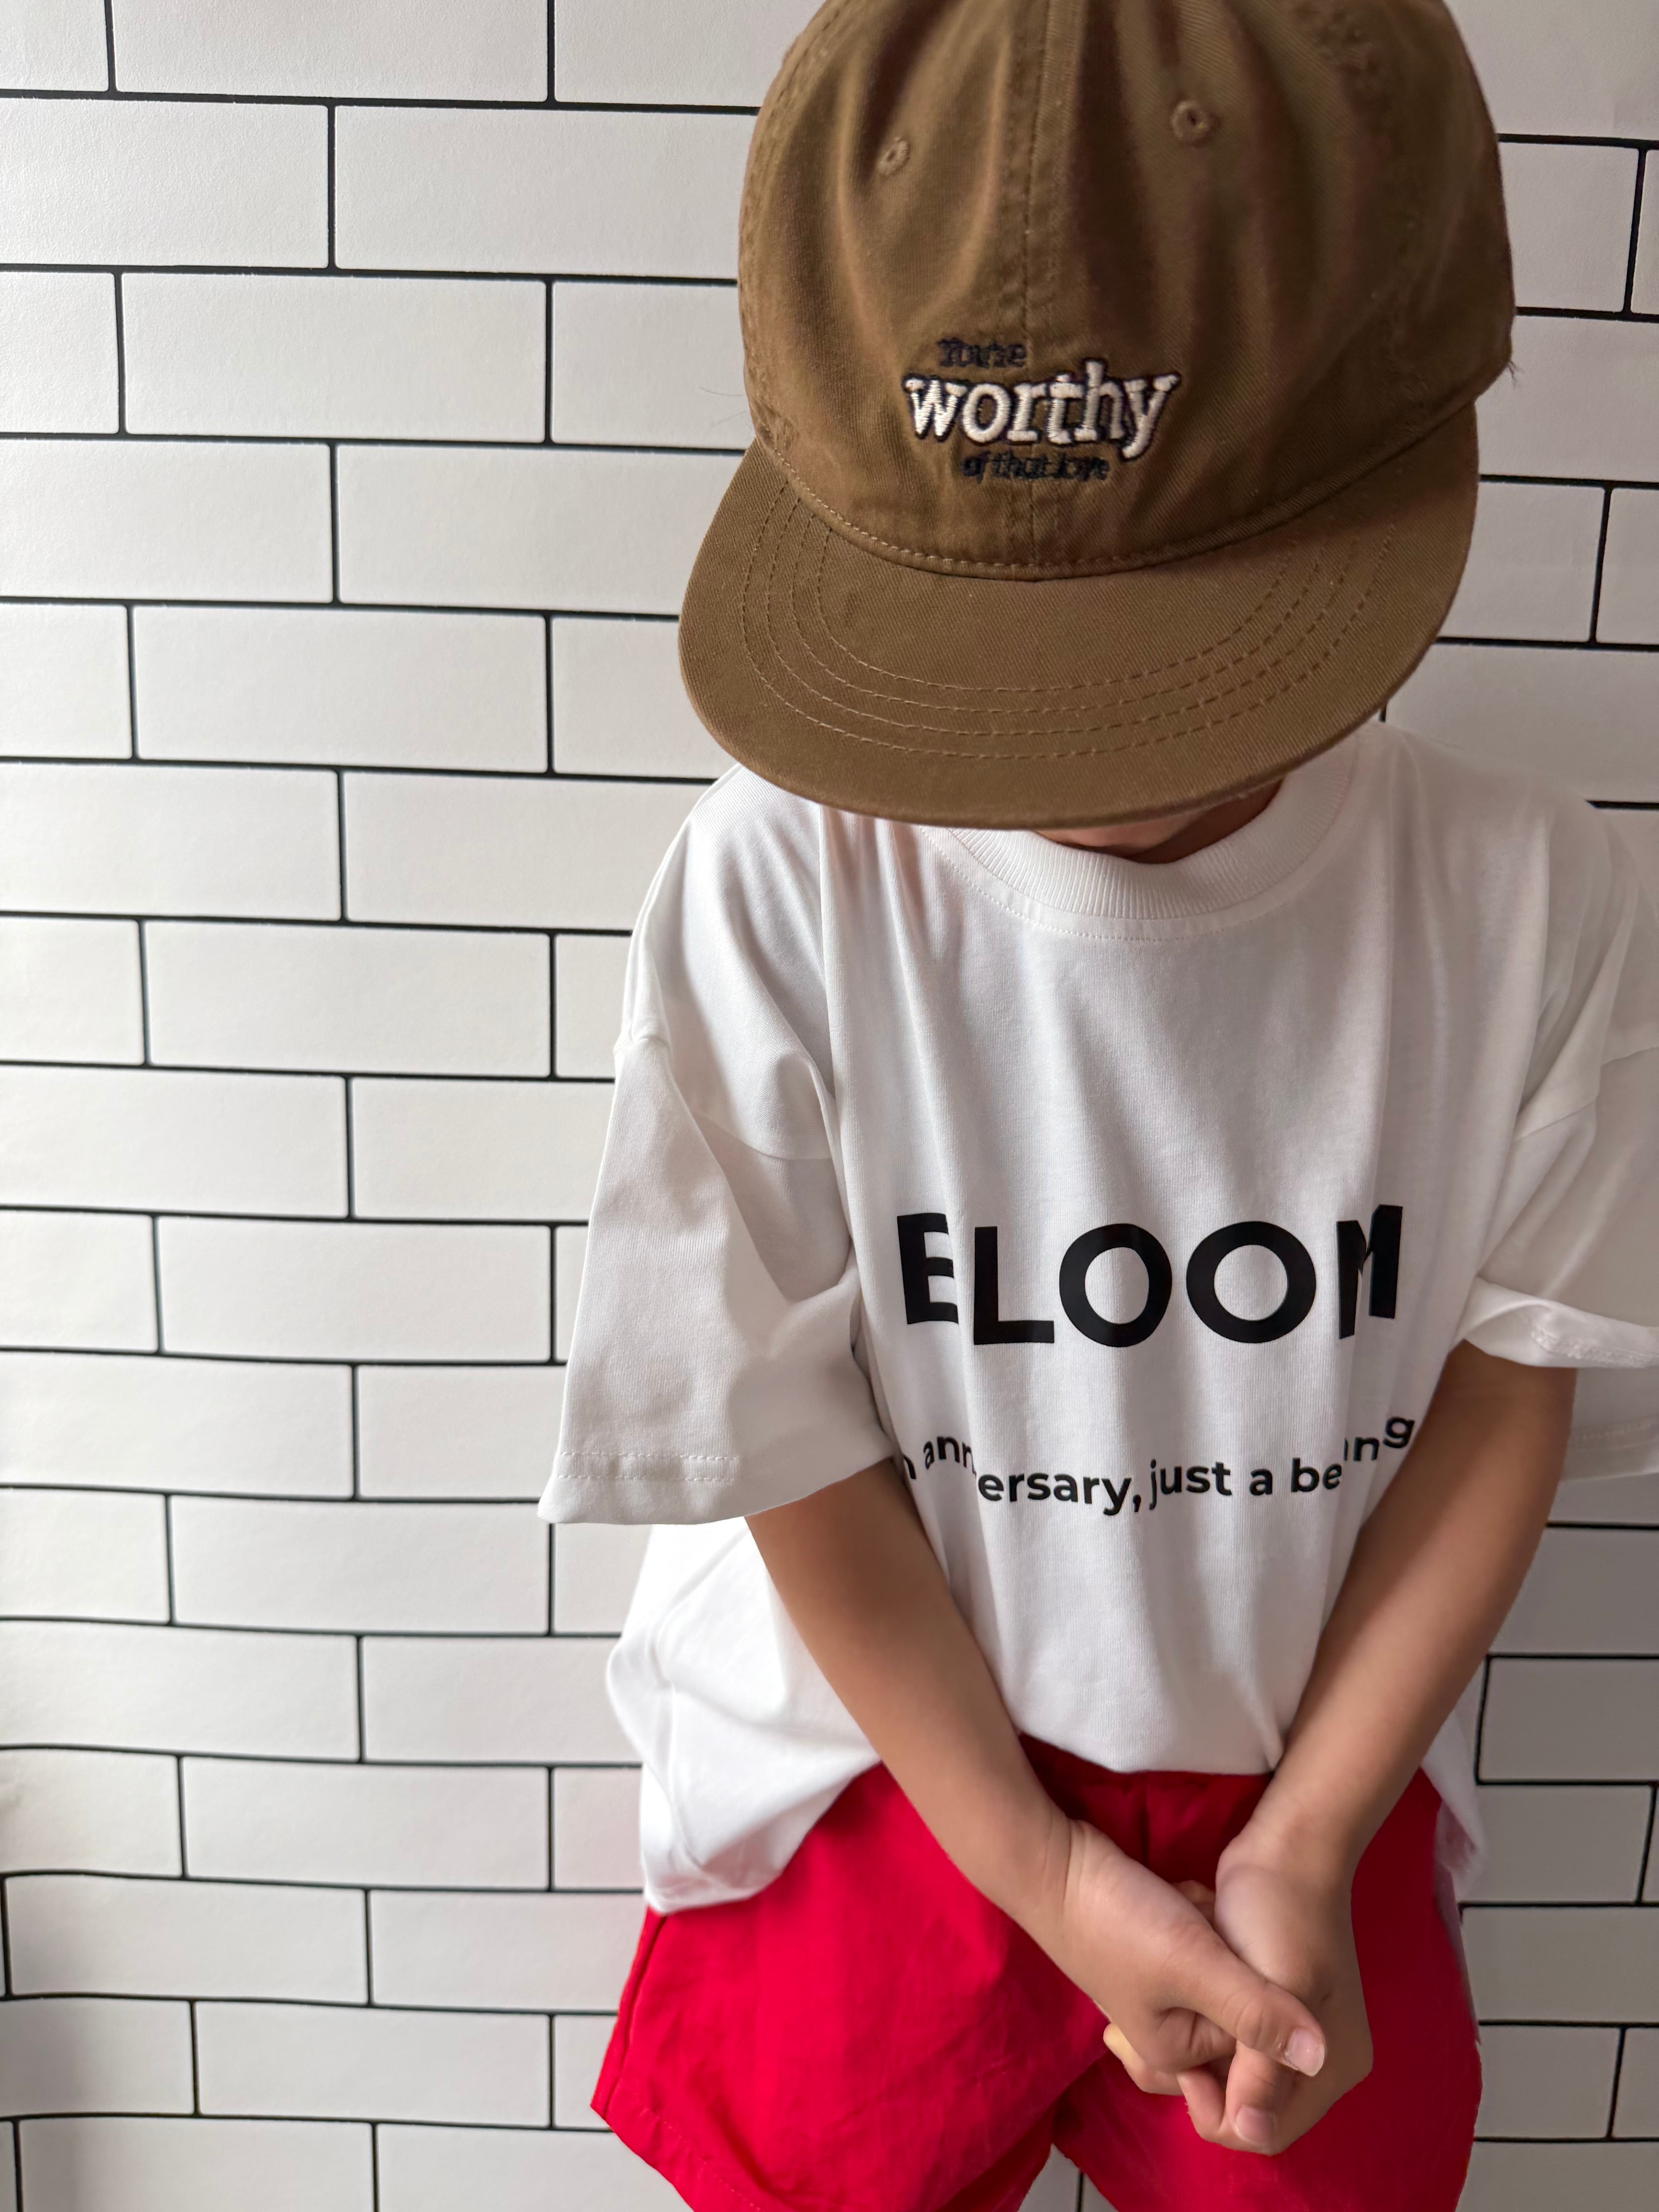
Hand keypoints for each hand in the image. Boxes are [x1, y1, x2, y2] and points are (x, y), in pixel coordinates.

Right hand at [1022, 1817, 1327, 2088]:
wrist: (1054, 1861)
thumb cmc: (1120, 1921)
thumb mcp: (1197, 1965)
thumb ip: (1258, 2012)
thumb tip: (1323, 2062)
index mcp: (1177, 2055)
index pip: (1254, 2027)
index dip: (1248, 1976)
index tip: (1215, 1948)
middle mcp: (1170, 2030)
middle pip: (1238, 1993)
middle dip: (1224, 1948)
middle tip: (1192, 1924)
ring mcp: (1162, 1987)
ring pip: (1224, 1958)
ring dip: (1210, 1924)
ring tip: (1181, 1906)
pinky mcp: (1155, 1949)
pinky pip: (1201, 1934)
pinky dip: (1193, 1909)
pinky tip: (1173, 1895)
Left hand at [1175, 1838, 1371, 2154]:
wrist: (1288, 1846)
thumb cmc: (1279, 1911)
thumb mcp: (1269, 1985)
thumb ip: (1261, 2058)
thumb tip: (1252, 2130)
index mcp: (1331, 2066)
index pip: (1266, 2129)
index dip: (1216, 2108)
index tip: (1181, 2061)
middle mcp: (1320, 2059)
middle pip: (1248, 2103)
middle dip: (1204, 2073)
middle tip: (1169, 2021)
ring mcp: (1295, 2031)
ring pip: (1233, 2069)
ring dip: (1201, 2042)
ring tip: (1180, 1994)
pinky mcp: (1272, 2003)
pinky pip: (1231, 2036)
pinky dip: (1207, 2016)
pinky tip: (1192, 1982)